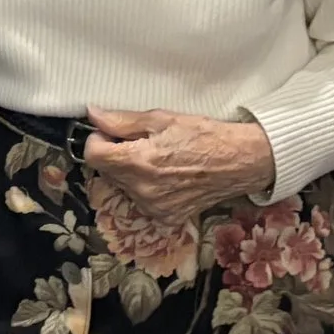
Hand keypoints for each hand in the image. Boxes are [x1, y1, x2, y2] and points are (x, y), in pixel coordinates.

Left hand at [82, 107, 276, 225]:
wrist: (240, 161)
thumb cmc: (203, 134)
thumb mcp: (161, 119)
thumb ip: (122, 120)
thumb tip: (92, 114)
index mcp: (139, 163)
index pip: (93, 155)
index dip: (98, 139)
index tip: (111, 133)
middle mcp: (143, 190)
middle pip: (107, 171)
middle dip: (115, 155)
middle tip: (140, 143)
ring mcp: (154, 208)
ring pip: (122, 187)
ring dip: (129, 173)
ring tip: (157, 159)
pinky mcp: (166, 219)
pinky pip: (141, 201)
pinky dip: (146, 189)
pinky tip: (166, 177)